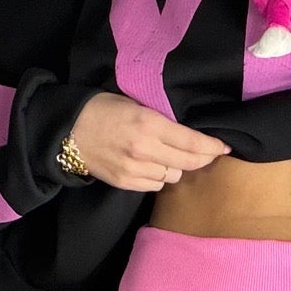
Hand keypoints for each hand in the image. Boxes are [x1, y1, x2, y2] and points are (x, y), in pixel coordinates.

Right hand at [70, 91, 230, 190]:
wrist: (67, 130)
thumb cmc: (102, 110)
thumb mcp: (135, 104)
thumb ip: (162, 120)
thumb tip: (188, 135)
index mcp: (148, 124)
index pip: (191, 141)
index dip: (212, 147)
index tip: (224, 147)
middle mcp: (144, 150)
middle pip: (188, 162)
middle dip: (202, 159)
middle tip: (208, 154)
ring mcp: (134, 169)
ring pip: (173, 176)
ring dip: (177, 167)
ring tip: (171, 157)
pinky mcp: (125, 183)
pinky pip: (155, 185)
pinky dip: (159, 177)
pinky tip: (153, 167)